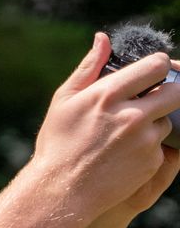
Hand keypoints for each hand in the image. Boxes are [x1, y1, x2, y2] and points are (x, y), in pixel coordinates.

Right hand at [32, 32, 179, 216]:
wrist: (63, 188)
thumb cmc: (58, 141)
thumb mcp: (65, 99)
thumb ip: (88, 67)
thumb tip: (103, 39)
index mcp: (108, 94)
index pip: (155, 67)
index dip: (159, 64)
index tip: (155, 68)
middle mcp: (132, 115)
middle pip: (176, 92)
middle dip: (172, 89)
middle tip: (156, 94)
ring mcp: (146, 140)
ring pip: (166, 120)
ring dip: (154, 120)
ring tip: (125, 132)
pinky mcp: (153, 161)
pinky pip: (161, 145)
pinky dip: (149, 145)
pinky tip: (124, 152)